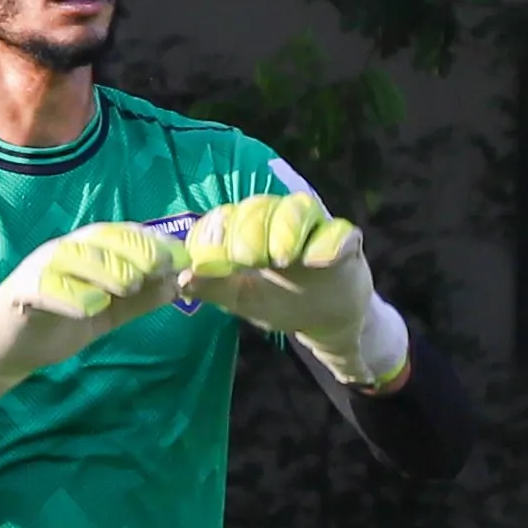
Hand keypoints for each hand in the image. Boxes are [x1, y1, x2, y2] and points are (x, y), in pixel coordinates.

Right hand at [0, 221, 186, 428]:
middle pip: (99, 240)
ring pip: (72, 258)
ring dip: (104, 269)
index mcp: (85, 252)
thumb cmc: (58, 324)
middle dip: (133, 251)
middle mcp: (62, 252)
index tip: (180, 257)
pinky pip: (44, 288)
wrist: (7, 351)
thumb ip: (139, 301)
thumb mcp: (108, 313)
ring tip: (129, 286)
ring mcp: (38, 269)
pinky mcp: (19, 293)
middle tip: (161, 268)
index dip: (151, 241)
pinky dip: (68, 295)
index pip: (120, 235)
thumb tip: (178, 286)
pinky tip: (90, 308)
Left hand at [179, 190, 408, 386]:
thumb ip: (213, 288)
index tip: (215, 259)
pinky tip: (316, 260)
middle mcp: (280, 219)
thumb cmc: (280, 302)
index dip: (219, 231)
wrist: (326, 319)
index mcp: (250, 229)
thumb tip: (181, 280)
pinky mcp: (345, 240)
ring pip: (297, 209)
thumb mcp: (242, 299)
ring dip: (286, 230)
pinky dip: (328, 244)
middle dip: (250, 233)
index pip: (229, 215)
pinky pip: (339, 232)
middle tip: (247, 260)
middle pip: (261, 208)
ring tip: (281, 258)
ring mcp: (314, 227)